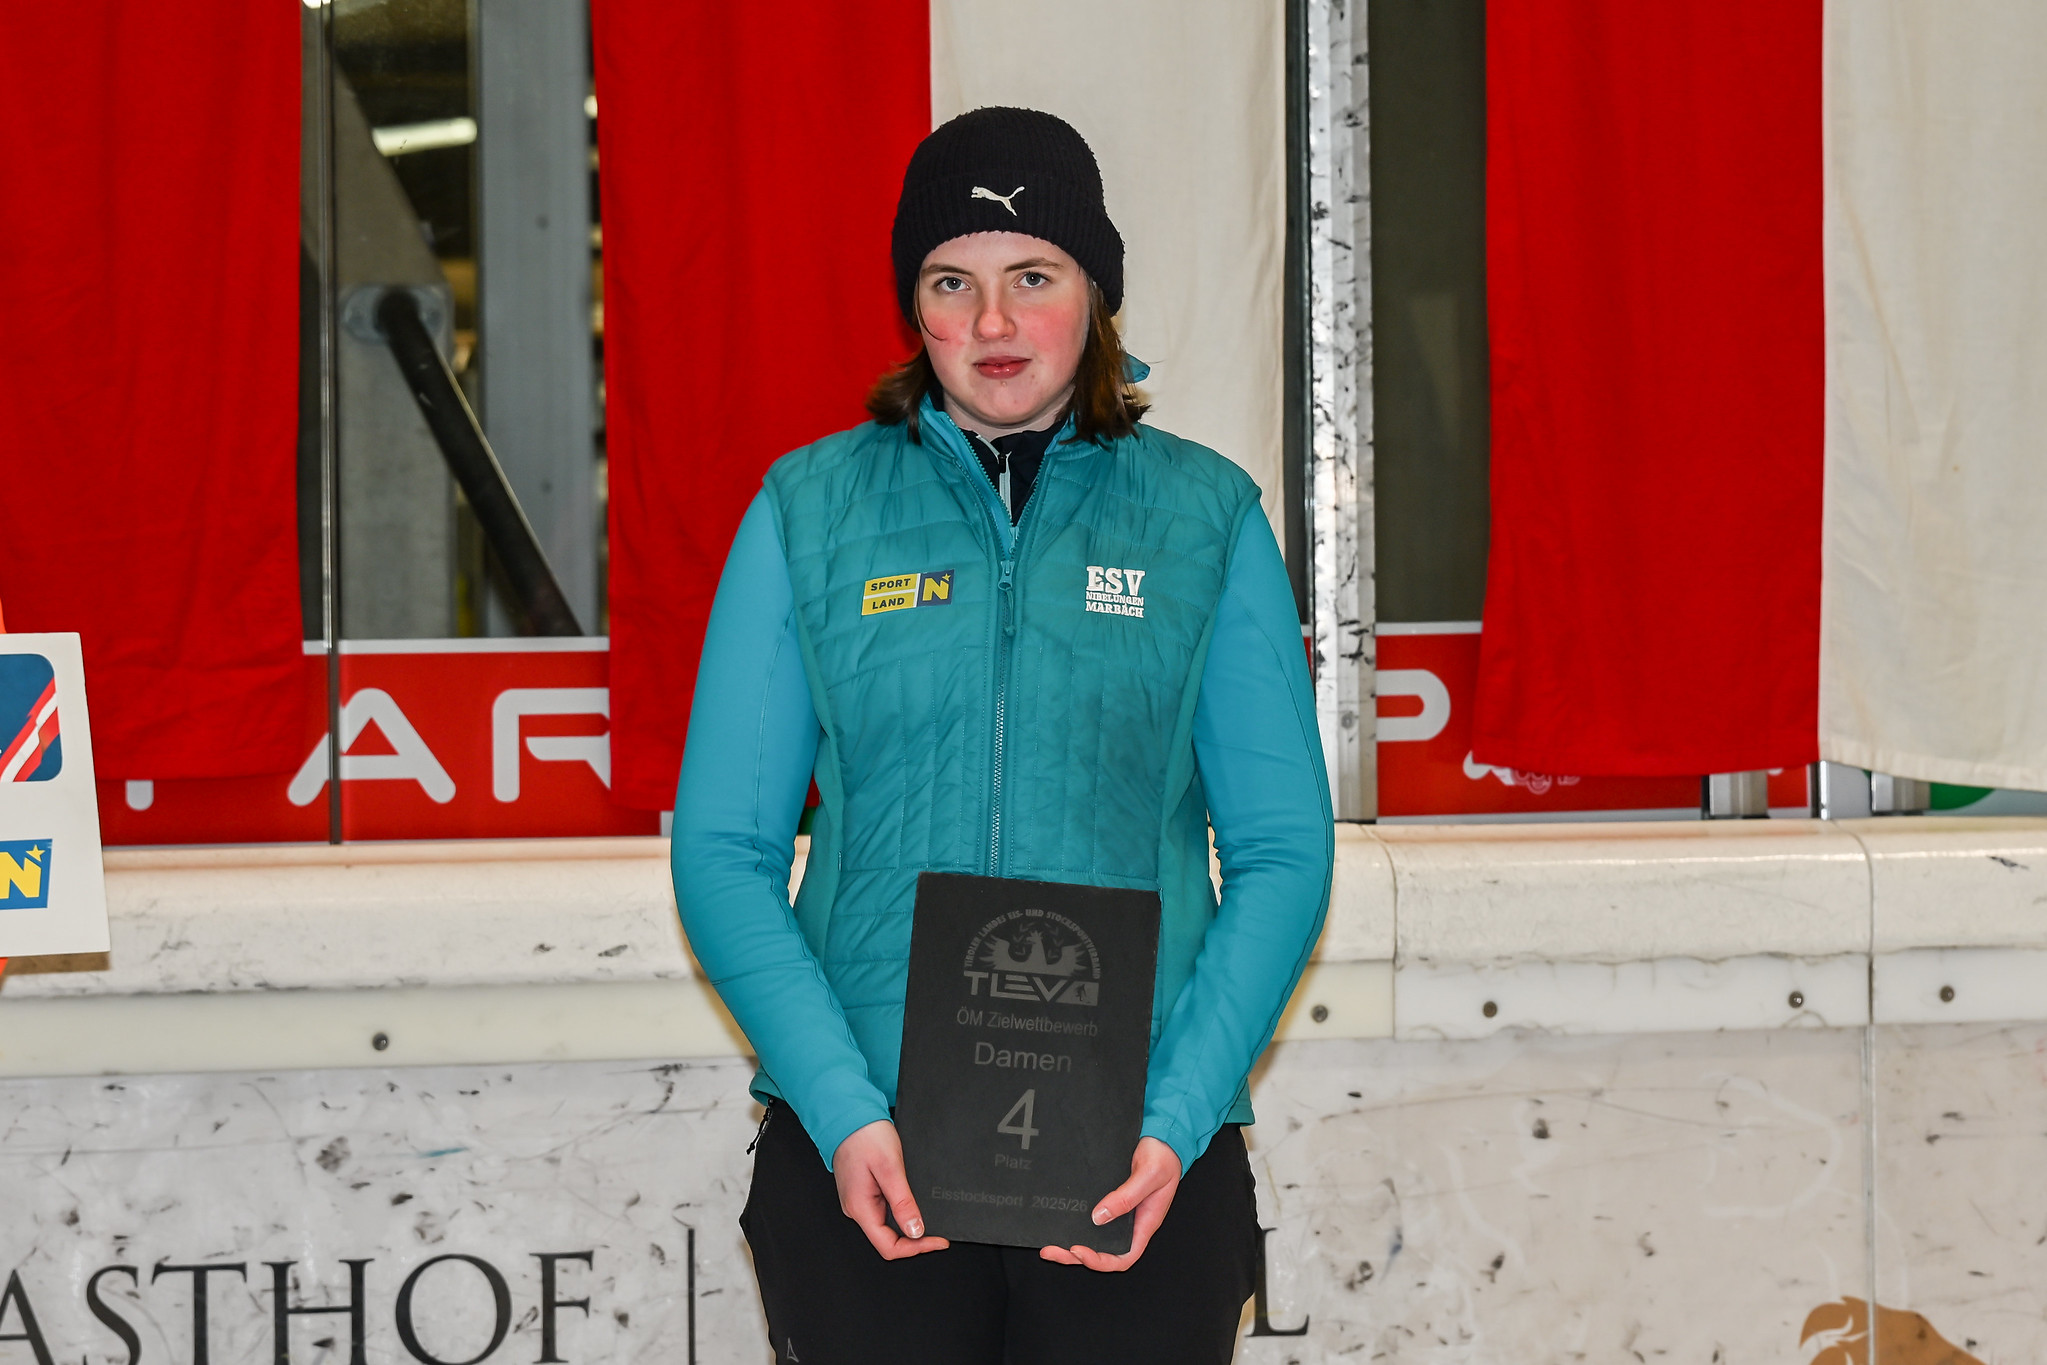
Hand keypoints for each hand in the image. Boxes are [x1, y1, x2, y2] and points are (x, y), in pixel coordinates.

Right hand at [832, 1120, 949, 1259]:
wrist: (850, 1116)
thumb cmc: (865, 1136)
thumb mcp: (890, 1168)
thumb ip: (902, 1202)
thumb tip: (915, 1231)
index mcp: (860, 1207)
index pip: (889, 1246)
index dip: (916, 1249)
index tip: (938, 1241)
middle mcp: (856, 1209)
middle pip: (888, 1240)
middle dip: (915, 1240)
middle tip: (939, 1233)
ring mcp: (859, 1201)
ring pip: (887, 1226)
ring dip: (909, 1226)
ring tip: (929, 1218)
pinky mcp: (863, 1192)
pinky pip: (884, 1211)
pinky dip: (901, 1212)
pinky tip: (913, 1204)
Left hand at [1040, 1136, 1180, 1271]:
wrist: (1162, 1136)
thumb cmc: (1164, 1156)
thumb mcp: (1149, 1175)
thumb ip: (1127, 1197)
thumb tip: (1100, 1216)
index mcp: (1144, 1223)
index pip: (1124, 1256)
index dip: (1101, 1261)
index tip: (1079, 1251)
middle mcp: (1130, 1222)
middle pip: (1104, 1251)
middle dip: (1076, 1256)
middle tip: (1051, 1251)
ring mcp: (1120, 1212)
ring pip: (1095, 1237)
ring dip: (1072, 1244)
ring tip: (1050, 1245)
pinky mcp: (1111, 1198)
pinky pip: (1093, 1218)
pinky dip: (1076, 1224)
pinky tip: (1062, 1222)